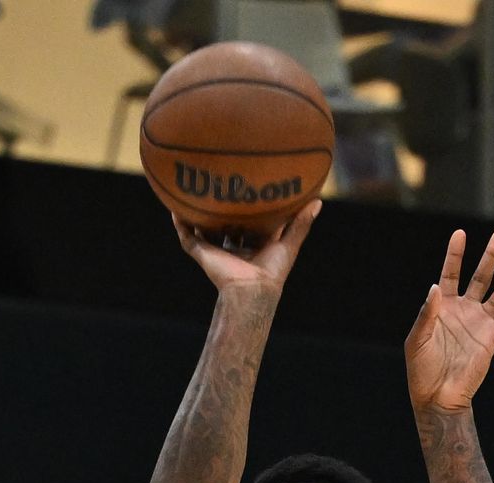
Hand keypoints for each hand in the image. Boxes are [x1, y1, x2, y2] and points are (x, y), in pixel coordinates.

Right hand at [173, 200, 319, 294]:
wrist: (251, 291)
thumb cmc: (272, 272)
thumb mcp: (290, 243)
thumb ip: (301, 223)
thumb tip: (318, 201)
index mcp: (254, 246)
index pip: (251, 223)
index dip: (251, 207)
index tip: (251, 186)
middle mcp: (234, 248)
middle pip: (227, 224)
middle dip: (224, 208)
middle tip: (222, 182)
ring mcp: (217, 251)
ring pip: (205, 230)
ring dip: (199, 214)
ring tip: (192, 191)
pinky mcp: (203, 254)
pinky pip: (188, 237)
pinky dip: (181, 224)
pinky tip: (175, 208)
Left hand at [405, 228, 493, 412]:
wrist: (437, 398)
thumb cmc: (421, 370)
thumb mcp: (417, 340)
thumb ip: (427, 314)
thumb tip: (434, 287)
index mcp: (443, 306)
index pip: (450, 273)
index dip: (455, 254)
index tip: (460, 233)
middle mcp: (465, 310)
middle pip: (481, 276)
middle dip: (492, 255)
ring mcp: (480, 324)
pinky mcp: (492, 340)